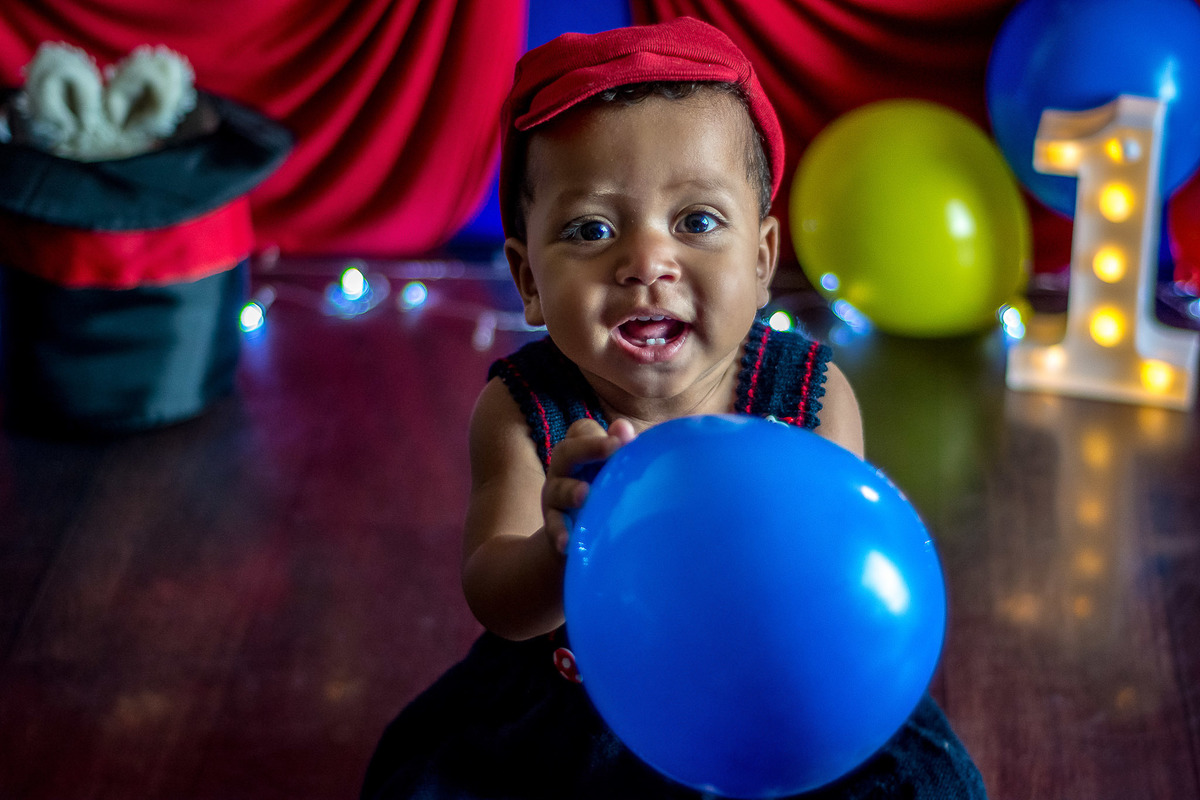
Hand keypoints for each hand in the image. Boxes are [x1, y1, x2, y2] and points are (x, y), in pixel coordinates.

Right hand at [542, 417, 635, 553]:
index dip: (597, 433)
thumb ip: (621, 449)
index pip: (581, 431)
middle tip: (612, 447)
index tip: (620, 440)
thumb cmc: (605, 492)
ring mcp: (555, 497)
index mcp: (580, 451)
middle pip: (566, 452)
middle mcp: (563, 469)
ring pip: (557, 489)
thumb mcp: (614, 470)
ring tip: (585, 495)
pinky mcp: (554, 524)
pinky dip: (560, 533)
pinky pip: (553, 526)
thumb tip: (624, 428)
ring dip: (571, 491)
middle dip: (588, 448)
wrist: (580, 536)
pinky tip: (567, 542)